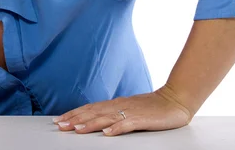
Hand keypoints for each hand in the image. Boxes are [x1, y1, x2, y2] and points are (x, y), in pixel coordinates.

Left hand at [53, 84, 192, 135]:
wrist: (175, 100)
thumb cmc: (152, 107)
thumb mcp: (128, 109)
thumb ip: (113, 114)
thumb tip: (97, 122)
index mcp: (115, 104)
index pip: (89, 109)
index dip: (73, 114)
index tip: (59, 120)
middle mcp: (119, 106)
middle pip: (92, 113)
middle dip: (74, 119)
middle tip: (59, 126)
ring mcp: (130, 112)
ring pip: (106, 118)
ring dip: (90, 124)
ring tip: (76, 130)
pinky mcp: (142, 119)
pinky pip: (128, 124)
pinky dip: (117, 128)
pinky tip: (107, 133)